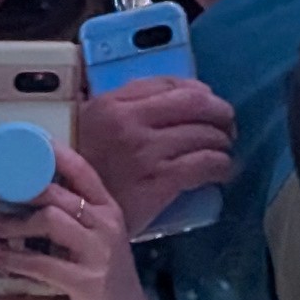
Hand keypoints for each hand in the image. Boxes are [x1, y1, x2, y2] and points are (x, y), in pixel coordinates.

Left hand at [0, 144, 149, 299]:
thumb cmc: (99, 274)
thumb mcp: (93, 239)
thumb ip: (71, 216)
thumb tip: (24, 194)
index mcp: (107, 209)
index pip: (83, 171)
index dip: (55, 154)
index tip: (27, 142)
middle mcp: (106, 225)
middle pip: (57, 194)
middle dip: (17, 188)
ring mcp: (100, 253)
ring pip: (50, 222)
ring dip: (14, 223)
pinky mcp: (88, 282)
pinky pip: (43, 264)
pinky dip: (15, 259)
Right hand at [79, 75, 237, 233]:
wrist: (72, 215)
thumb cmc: (84, 172)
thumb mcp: (93, 126)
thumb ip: (125, 106)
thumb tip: (178, 95)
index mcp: (112, 104)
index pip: (169, 83)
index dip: (199, 92)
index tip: (209, 102)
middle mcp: (129, 122)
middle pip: (194, 103)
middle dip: (220, 112)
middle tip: (227, 126)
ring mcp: (144, 151)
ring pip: (203, 134)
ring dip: (222, 142)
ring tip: (224, 150)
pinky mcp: (158, 180)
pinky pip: (203, 164)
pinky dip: (221, 165)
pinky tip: (222, 171)